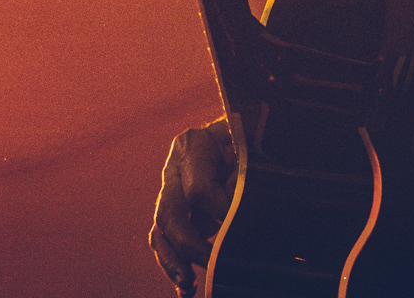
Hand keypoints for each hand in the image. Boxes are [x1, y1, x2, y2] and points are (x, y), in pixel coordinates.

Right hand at [150, 118, 235, 295]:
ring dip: (173, 261)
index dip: (220, 212)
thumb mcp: (249, 145)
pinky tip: (186, 288)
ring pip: (161, 231)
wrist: (247, 132)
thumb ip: (243, 170)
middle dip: (189, 244)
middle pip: (170, 212)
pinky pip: (164, 242)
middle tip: (212, 261)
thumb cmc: (252, 138)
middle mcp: (175, 168)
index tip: (240, 223)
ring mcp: (170, 192)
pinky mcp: (173, 213)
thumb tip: (236, 204)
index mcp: (193, 144)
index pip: (199, 189)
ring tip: (190, 284)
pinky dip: (173, 265)